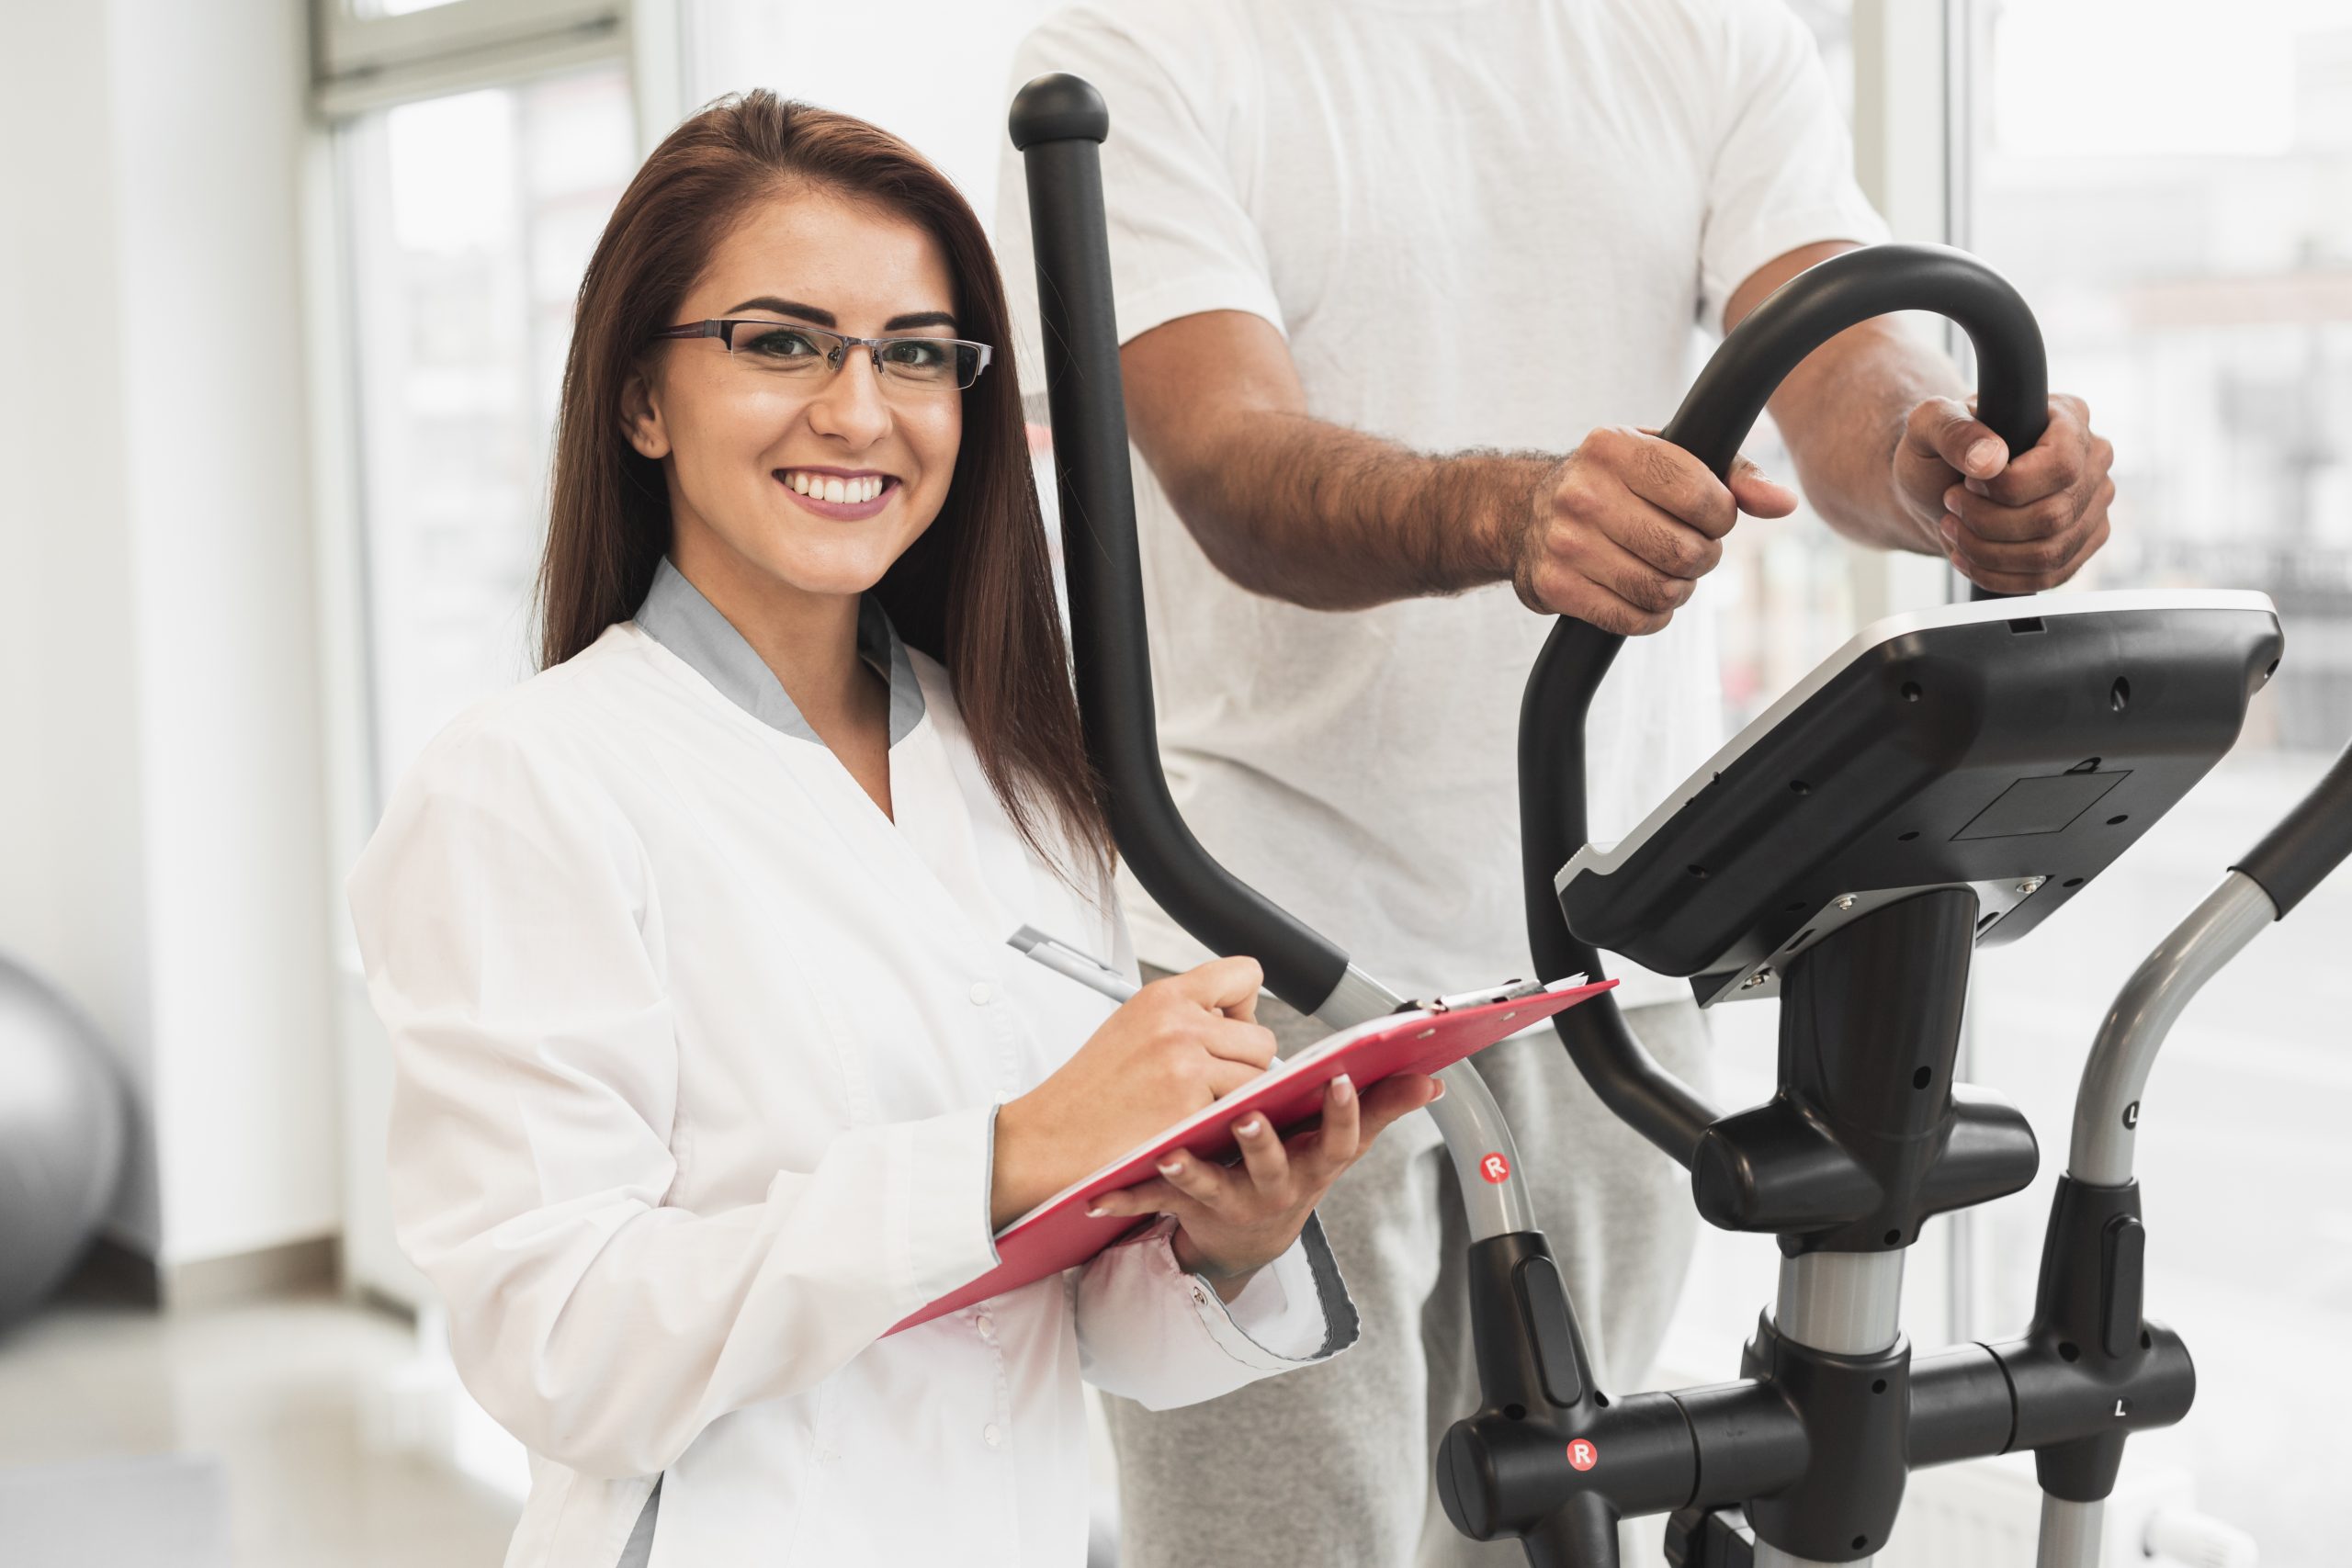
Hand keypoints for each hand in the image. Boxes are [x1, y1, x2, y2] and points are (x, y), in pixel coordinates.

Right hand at [991, 958, 1276, 1227]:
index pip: (1245, 974)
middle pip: (1262, 1038)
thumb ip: (1186, 1015)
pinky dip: (1224, 1126)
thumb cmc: (1090, 1091)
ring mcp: (1186, 1066)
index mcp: (1164, 996)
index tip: (1226, 1029)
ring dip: (1238, 1099)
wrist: (1050, 1137)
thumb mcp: (1134, 1027)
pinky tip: (1189, 1128)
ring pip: (1259, 1079)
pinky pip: (1241, 1114)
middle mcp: (1178, 1023)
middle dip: (1245, 1065)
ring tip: (1197, 1108)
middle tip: (1209, 1084)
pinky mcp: (1190, 1108)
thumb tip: (1239, 1017)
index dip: (1244, 1007)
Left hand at [1085, 1069, 1441, 1299]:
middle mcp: (1274, 1186)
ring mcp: (1228, 1200)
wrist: (1246, 1237)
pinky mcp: (1185, 1208)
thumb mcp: (1338, 1146)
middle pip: (1272, 1165)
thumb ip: (1381, 1108)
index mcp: (1313, 1162)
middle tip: (1248, 1117)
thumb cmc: (1294, 1169)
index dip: (1344, 1110)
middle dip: (1261, 1143)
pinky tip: (1096, 1197)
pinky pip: (1151, 1203)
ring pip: (1208, 1187)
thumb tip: (1432, 1078)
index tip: (1339, 1078)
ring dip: (1189, 1172)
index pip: (1339, 1137)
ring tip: (1167, 1154)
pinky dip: (1123, 1198)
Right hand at [1509, 425, 1797, 634]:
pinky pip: (1632, 620)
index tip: (1709, 516)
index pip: (1703, 497)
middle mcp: (1582, 492)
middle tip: (1689, 549)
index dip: (1722, 517)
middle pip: (1686, 552)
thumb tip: (1783, 504)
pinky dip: (1651, 615)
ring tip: (1666, 571)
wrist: (1523, 513)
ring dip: (1678, 589)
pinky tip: (1642, 595)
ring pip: (1662, 591)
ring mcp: (1564, 542)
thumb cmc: (1613, 481)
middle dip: (1702, 557)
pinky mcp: (1554, 586)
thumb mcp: (1666, 456)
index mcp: (1613, 447)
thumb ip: (1732, 474)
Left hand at [1895, 393, 2113, 592]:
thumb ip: (1952, 429)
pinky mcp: (2081, 543)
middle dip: (1988, 522)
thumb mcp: (1928, 425)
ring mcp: (2092, 504)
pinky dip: (1998, 575)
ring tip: (1953, 529)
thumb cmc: (1938, 451)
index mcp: (2069, 416)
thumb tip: (1990, 461)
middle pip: (2055, 514)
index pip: (2062, 464)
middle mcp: (2092, 459)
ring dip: (1988, 551)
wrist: (1936, 488)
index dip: (2010, 486)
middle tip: (1951, 505)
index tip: (1968, 482)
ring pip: (2051, 552)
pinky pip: (2049, 577)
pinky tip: (1966, 557)